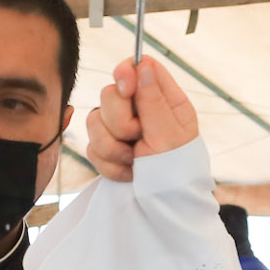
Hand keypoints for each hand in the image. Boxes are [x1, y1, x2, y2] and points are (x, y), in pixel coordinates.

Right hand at [84, 58, 201, 181]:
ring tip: (136, 162)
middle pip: (109, 93)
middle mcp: (139, 109)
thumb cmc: (177, 170)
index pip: (136, 66)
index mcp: (163, 98)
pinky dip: (110, 165)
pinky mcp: (105, 148)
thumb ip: (154, 99)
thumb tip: (143, 64)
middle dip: (121, 123)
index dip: (124, 74)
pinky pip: (91, 147)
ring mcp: (119, 128)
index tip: (127, 91)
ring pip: (93, 121)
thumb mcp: (170, 134)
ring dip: (114, 148)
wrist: (166, 205)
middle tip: (139, 140)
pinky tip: (130, 172)